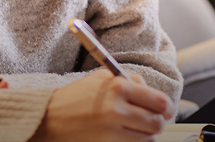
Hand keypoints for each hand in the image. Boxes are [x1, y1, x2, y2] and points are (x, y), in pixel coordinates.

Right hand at [29, 70, 174, 141]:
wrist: (48, 118)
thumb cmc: (73, 98)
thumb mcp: (99, 79)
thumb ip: (127, 81)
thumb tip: (150, 91)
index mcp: (117, 87)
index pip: (159, 101)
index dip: (166, 108)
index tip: (164, 110)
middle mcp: (117, 109)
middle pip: (157, 122)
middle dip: (157, 122)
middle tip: (150, 120)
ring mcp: (112, 130)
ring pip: (148, 138)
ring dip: (145, 134)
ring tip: (132, 128)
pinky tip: (123, 135)